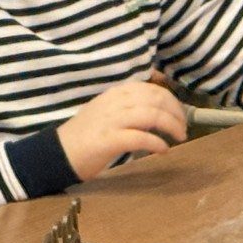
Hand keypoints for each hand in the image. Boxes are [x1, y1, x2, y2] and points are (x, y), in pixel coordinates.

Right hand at [59, 80, 186, 181]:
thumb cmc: (85, 134)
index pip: (151, 89)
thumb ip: (129, 107)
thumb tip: (157, 110)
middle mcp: (115, 102)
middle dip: (176, 112)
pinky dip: (157, 143)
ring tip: (179, 137)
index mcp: (115, 93)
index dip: (171, 100)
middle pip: (156, 99)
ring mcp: (112, 120)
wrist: (58, 153)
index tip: (180, 112)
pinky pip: (141, 138)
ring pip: (152, 115)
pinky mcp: (109, 140)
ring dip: (172, 126)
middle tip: (183, 127)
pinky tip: (163, 150)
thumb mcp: (107, 111)